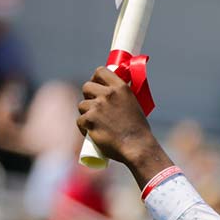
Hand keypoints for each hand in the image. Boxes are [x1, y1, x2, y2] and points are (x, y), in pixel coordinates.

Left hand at [77, 67, 171, 184]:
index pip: (101, 71)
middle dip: (88, 96)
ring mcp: (97, 107)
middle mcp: (108, 94)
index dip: (96, 78)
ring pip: (82, 105)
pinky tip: (93, 133)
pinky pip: (80, 121)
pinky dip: (84, 128)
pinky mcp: (90, 120)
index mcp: (120, 88)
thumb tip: (110, 90)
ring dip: (86, 114)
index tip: (97, 85)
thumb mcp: (134, 104)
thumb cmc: (138, 130)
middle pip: (86, 87)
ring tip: (98, 124)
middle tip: (95, 107)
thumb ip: (121, 96)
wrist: (137, 147)